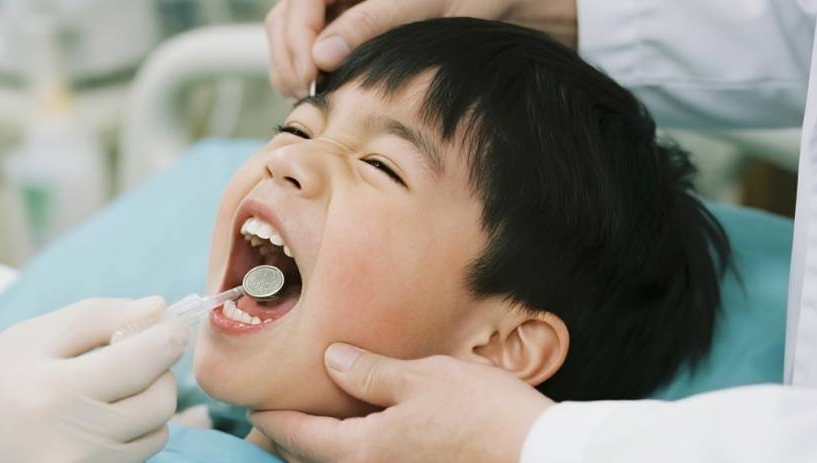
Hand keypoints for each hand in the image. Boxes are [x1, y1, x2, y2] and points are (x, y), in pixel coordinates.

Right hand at [0, 296, 188, 462]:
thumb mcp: (27, 339)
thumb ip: (97, 318)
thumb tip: (160, 310)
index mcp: (58, 391)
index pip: (146, 361)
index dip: (168, 339)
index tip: (172, 330)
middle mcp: (76, 444)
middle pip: (161, 403)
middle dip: (157, 378)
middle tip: (132, 369)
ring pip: (153, 440)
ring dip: (140, 418)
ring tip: (99, 408)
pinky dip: (121, 454)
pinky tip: (82, 446)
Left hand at [251, 344, 552, 462]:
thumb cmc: (486, 418)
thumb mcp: (425, 377)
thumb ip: (371, 372)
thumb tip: (332, 363)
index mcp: (362, 454)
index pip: (298, 438)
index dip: (273, 420)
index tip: (254, 407)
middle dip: (288, 446)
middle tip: (275, 424)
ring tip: (313, 440)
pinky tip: (366, 460)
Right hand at [265, 0, 577, 98]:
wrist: (530, 5)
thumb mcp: (433, 4)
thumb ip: (374, 23)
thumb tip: (321, 59)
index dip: (294, 35)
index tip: (306, 76)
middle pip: (289, 13)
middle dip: (287, 52)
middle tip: (302, 96)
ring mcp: (354, 4)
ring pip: (299, 31)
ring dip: (295, 63)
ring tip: (313, 98)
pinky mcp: (363, 28)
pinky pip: (322, 48)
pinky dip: (317, 71)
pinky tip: (330, 95)